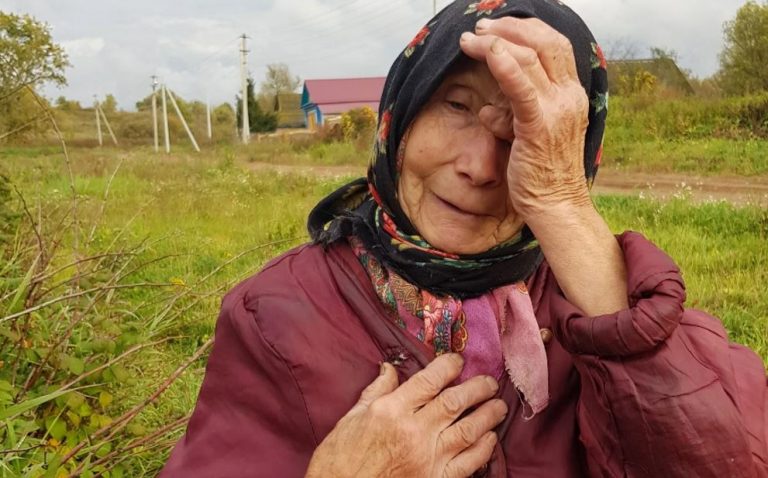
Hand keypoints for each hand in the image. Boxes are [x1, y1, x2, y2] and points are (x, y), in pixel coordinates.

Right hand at [305, 354, 506, 477]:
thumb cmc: (340, 459)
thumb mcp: (351, 418)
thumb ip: (376, 391)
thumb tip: (390, 368)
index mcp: (391, 411)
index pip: (429, 381)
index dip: (448, 366)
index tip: (458, 360)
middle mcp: (413, 431)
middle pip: (455, 402)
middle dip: (478, 388)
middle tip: (490, 382)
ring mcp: (428, 458)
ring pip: (469, 430)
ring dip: (488, 415)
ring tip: (499, 405)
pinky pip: (468, 463)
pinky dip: (484, 449)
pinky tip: (490, 438)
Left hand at [459, 17, 591, 219]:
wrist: (556, 206)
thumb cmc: (540, 174)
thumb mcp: (528, 135)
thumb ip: (513, 115)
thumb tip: (488, 108)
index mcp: (571, 96)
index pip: (554, 46)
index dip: (526, 30)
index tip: (498, 27)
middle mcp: (569, 97)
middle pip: (544, 43)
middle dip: (509, 28)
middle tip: (479, 28)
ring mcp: (556, 110)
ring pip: (528, 59)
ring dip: (494, 44)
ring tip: (468, 41)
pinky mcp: (539, 127)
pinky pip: (521, 90)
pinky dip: (504, 67)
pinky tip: (487, 53)